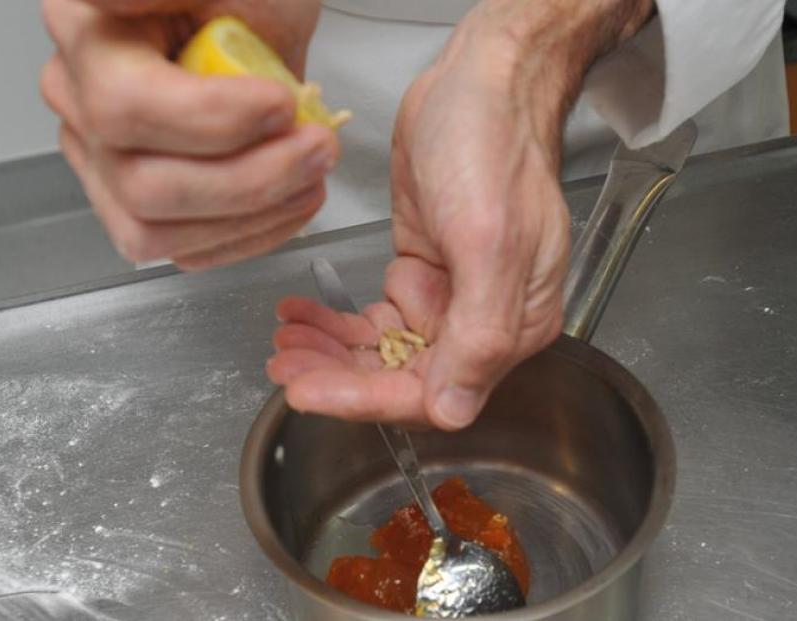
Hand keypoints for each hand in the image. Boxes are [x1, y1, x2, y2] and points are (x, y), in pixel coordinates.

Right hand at [40, 0, 336, 269]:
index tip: (282, 101)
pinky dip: (252, 235)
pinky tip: (292, 198)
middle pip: (144, 187)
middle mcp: (82, 105)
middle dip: (251, 178)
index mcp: (86, 36)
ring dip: (254, 215)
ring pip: (157, 233)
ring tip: (311, 172)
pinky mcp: (144, 207)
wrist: (265, 17)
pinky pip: (186, 252)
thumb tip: (101, 1)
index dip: (214, 121)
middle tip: (316, 146)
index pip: (126, 107)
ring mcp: (107, 163)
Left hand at [266, 0, 653, 428]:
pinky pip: (372, 318)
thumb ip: (479, 332)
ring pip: (381, 352)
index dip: (368, 399)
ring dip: (330, 351)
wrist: (480, 84)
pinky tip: (302, 313)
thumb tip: (453, 409)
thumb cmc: (494, 147)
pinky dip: (335, 321)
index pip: (436, 393)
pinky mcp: (419, 273)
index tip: (309, 393)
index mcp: (512, 325)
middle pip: (402, 378)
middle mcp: (480, 321)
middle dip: (339, 377)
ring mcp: (448, 299)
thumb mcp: (490, 240)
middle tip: (284, 365)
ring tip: (285, 339)